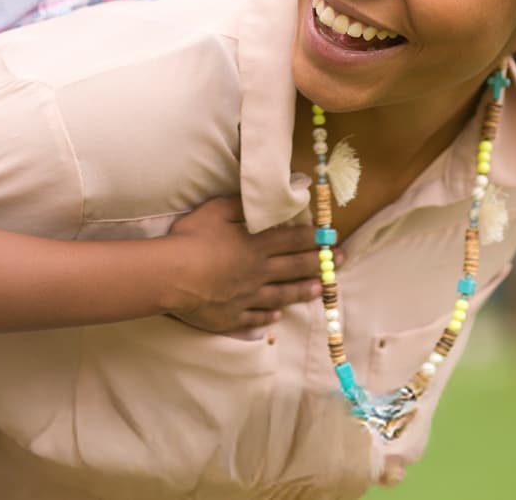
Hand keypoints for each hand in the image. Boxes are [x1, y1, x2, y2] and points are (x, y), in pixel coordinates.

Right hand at [164, 197, 320, 333]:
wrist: (172, 276)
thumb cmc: (191, 238)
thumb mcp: (216, 209)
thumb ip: (242, 204)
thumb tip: (267, 198)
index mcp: (256, 244)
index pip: (292, 240)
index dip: (314, 238)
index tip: (332, 238)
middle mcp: (258, 271)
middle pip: (295, 267)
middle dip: (320, 264)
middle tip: (342, 262)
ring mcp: (247, 297)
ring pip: (282, 294)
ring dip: (302, 291)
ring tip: (320, 290)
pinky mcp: (232, 316)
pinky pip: (256, 317)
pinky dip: (269, 317)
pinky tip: (278, 317)